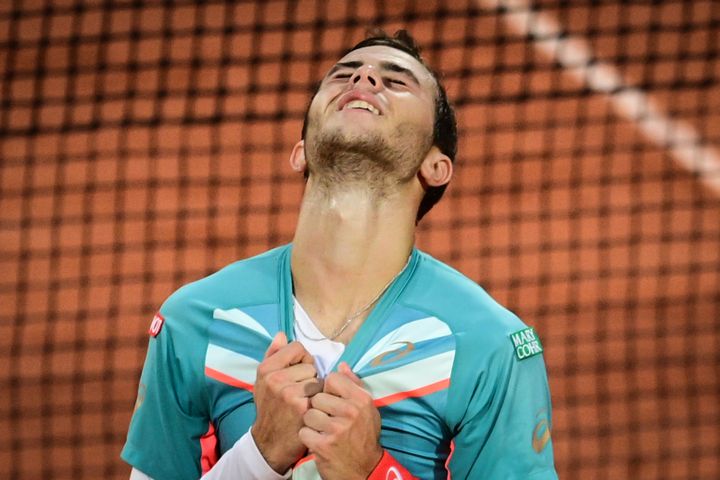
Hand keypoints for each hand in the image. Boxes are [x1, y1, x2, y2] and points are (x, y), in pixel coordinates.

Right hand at [252, 332, 322, 472]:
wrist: (270, 442)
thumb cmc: (269, 408)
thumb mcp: (262, 381)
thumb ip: (272, 355)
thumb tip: (281, 335)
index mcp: (266, 369)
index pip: (297, 348)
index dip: (301, 359)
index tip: (297, 372)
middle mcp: (275, 379)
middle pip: (309, 363)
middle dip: (309, 375)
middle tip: (299, 391)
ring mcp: (289, 392)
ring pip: (317, 377)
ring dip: (315, 388)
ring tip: (304, 400)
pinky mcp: (302, 406)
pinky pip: (321, 392)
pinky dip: (319, 400)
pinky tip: (309, 408)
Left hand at [298, 362, 383, 479]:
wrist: (365, 471)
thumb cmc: (364, 437)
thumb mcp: (368, 409)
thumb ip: (354, 385)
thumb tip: (341, 365)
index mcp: (361, 399)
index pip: (332, 378)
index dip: (327, 389)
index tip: (331, 400)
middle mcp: (350, 411)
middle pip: (317, 396)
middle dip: (318, 408)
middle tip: (326, 419)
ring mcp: (337, 429)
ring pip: (308, 413)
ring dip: (312, 423)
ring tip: (322, 430)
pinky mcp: (324, 445)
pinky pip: (304, 431)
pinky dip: (308, 438)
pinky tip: (318, 441)